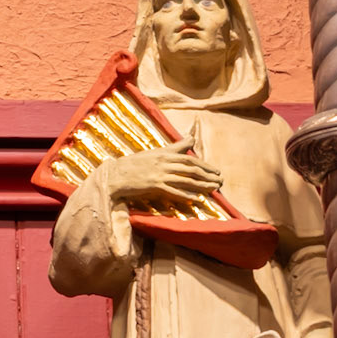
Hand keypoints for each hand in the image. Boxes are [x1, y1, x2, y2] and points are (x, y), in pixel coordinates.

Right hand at [102, 145, 219, 212]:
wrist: (116, 174)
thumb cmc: (135, 164)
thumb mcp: (155, 152)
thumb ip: (175, 147)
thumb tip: (192, 138)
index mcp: (164, 154)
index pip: (190, 159)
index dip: (205, 165)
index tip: (216, 171)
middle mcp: (164, 162)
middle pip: (191, 168)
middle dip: (207, 175)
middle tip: (220, 181)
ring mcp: (159, 174)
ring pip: (185, 179)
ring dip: (201, 185)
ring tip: (214, 189)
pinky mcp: (153, 185)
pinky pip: (172, 190)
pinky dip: (185, 195)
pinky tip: (196, 199)